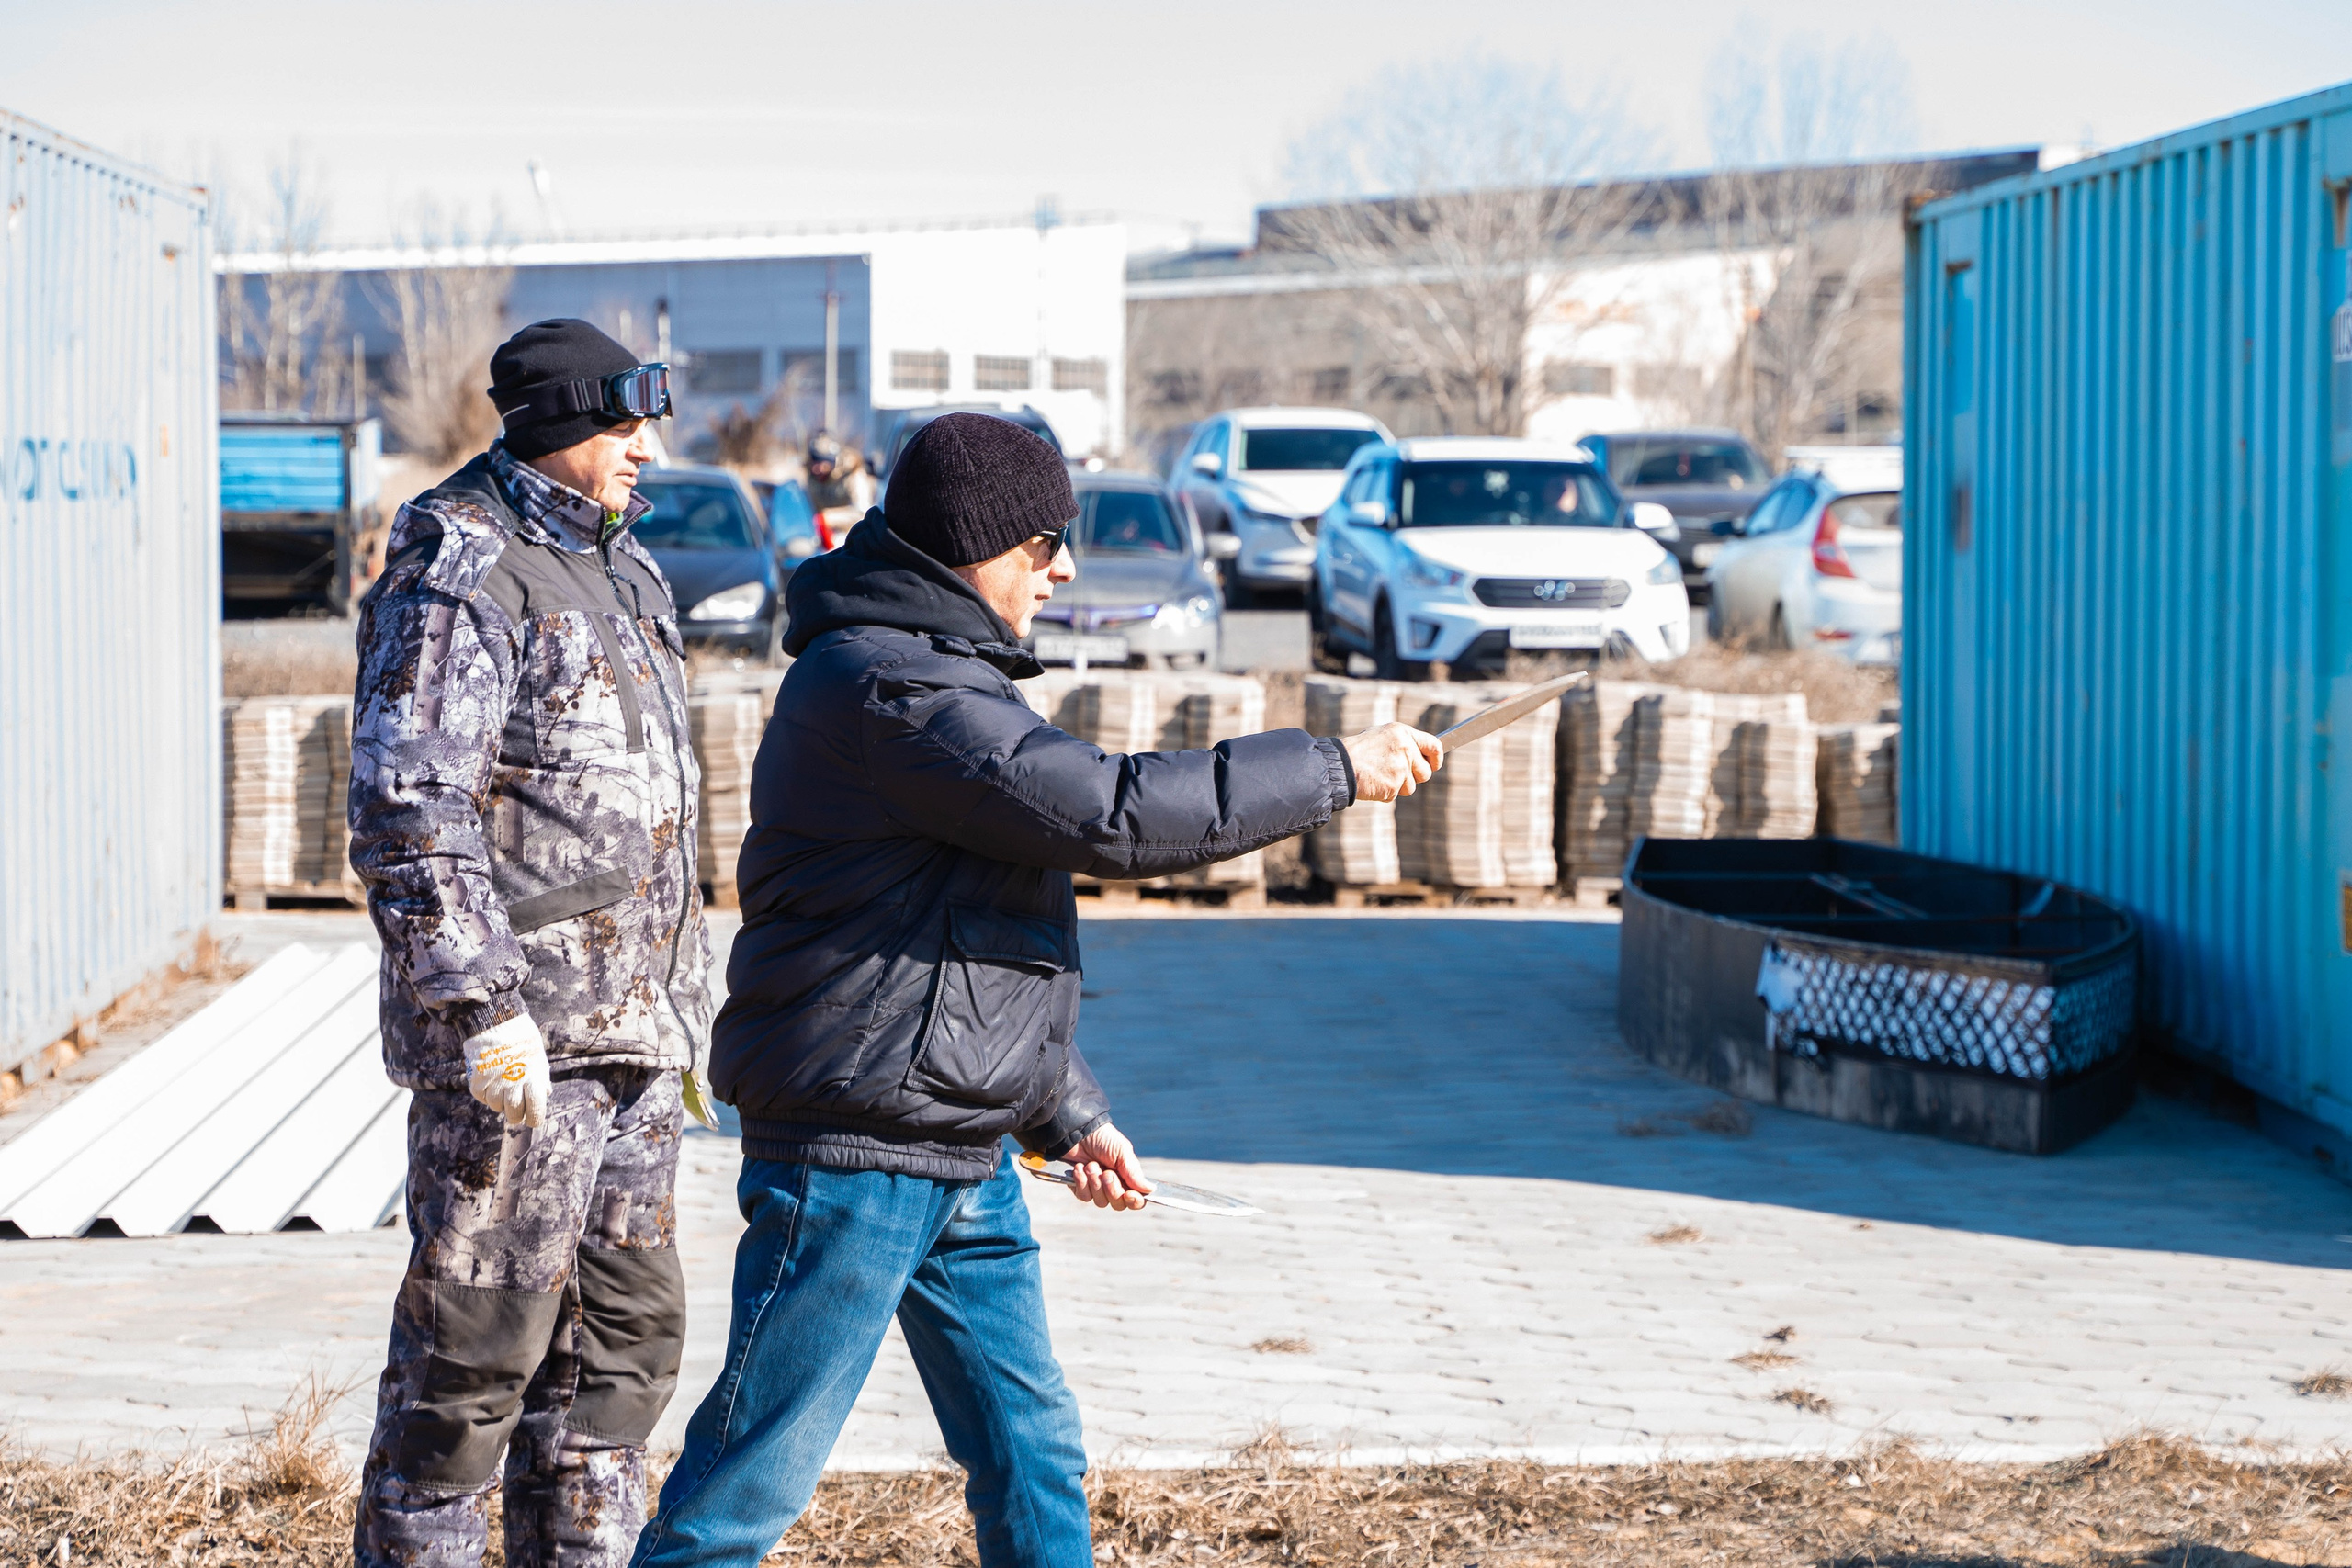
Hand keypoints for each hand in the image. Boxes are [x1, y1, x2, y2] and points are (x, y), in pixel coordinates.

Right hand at [466, 1013, 549, 1127]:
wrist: (496, 1019)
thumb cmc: (522, 1037)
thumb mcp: (539, 1057)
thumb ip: (541, 1077)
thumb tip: (545, 1093)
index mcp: (533, 1080)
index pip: (535, 1114)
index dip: (534, 1119)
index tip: (532, 1118)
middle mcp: (514, 1085)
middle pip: (514, 1115)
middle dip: (516, 1114)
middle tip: (515, 1105)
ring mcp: (494, 1083)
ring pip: (496, 1107)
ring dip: (500, 1101)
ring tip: (503, 1086)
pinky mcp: (477, 1079)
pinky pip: (481, 1096)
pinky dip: (485, 1093)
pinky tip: (490, 1081)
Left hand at [1060, 1123, 1152, 1211]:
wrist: (1076, 1132)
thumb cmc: (1102, 1139)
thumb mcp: (1121, 1151)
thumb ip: (1134, 1172)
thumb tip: (1151, 1189)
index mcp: (1128, 1177)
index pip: (1136, 1199)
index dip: (1134, 1201)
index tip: (1128, 1194)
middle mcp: (1114, 1185)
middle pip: (1118, 1204)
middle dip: (1111, 1189)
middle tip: (1106, 1173)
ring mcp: (1096, 1188)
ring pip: (1100, 1202)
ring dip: (1095, 1182)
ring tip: (1090, 1165)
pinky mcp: (1080, 1187)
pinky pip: (1084, 1196)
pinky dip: (1081, 1182)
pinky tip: (1079, 1168)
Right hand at [1340, 722, 1443, 801]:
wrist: (1340, 765)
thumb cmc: (1357, 752)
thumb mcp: (1382, 737)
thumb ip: (1403, 744)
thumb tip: (1420, 755)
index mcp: (1403, 733)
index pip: (1435, 745)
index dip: (1436, 759)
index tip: (1434, 765)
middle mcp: (1405, 748)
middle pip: (1426, 772)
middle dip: (1414, 778)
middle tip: (1396, 774)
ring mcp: (1401, 767)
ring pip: (1410, 787)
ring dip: (1397, 787)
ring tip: (1378, 776)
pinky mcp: (1394, 784)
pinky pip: (1395, 795)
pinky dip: (1385, 793)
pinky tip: (1373, 783)